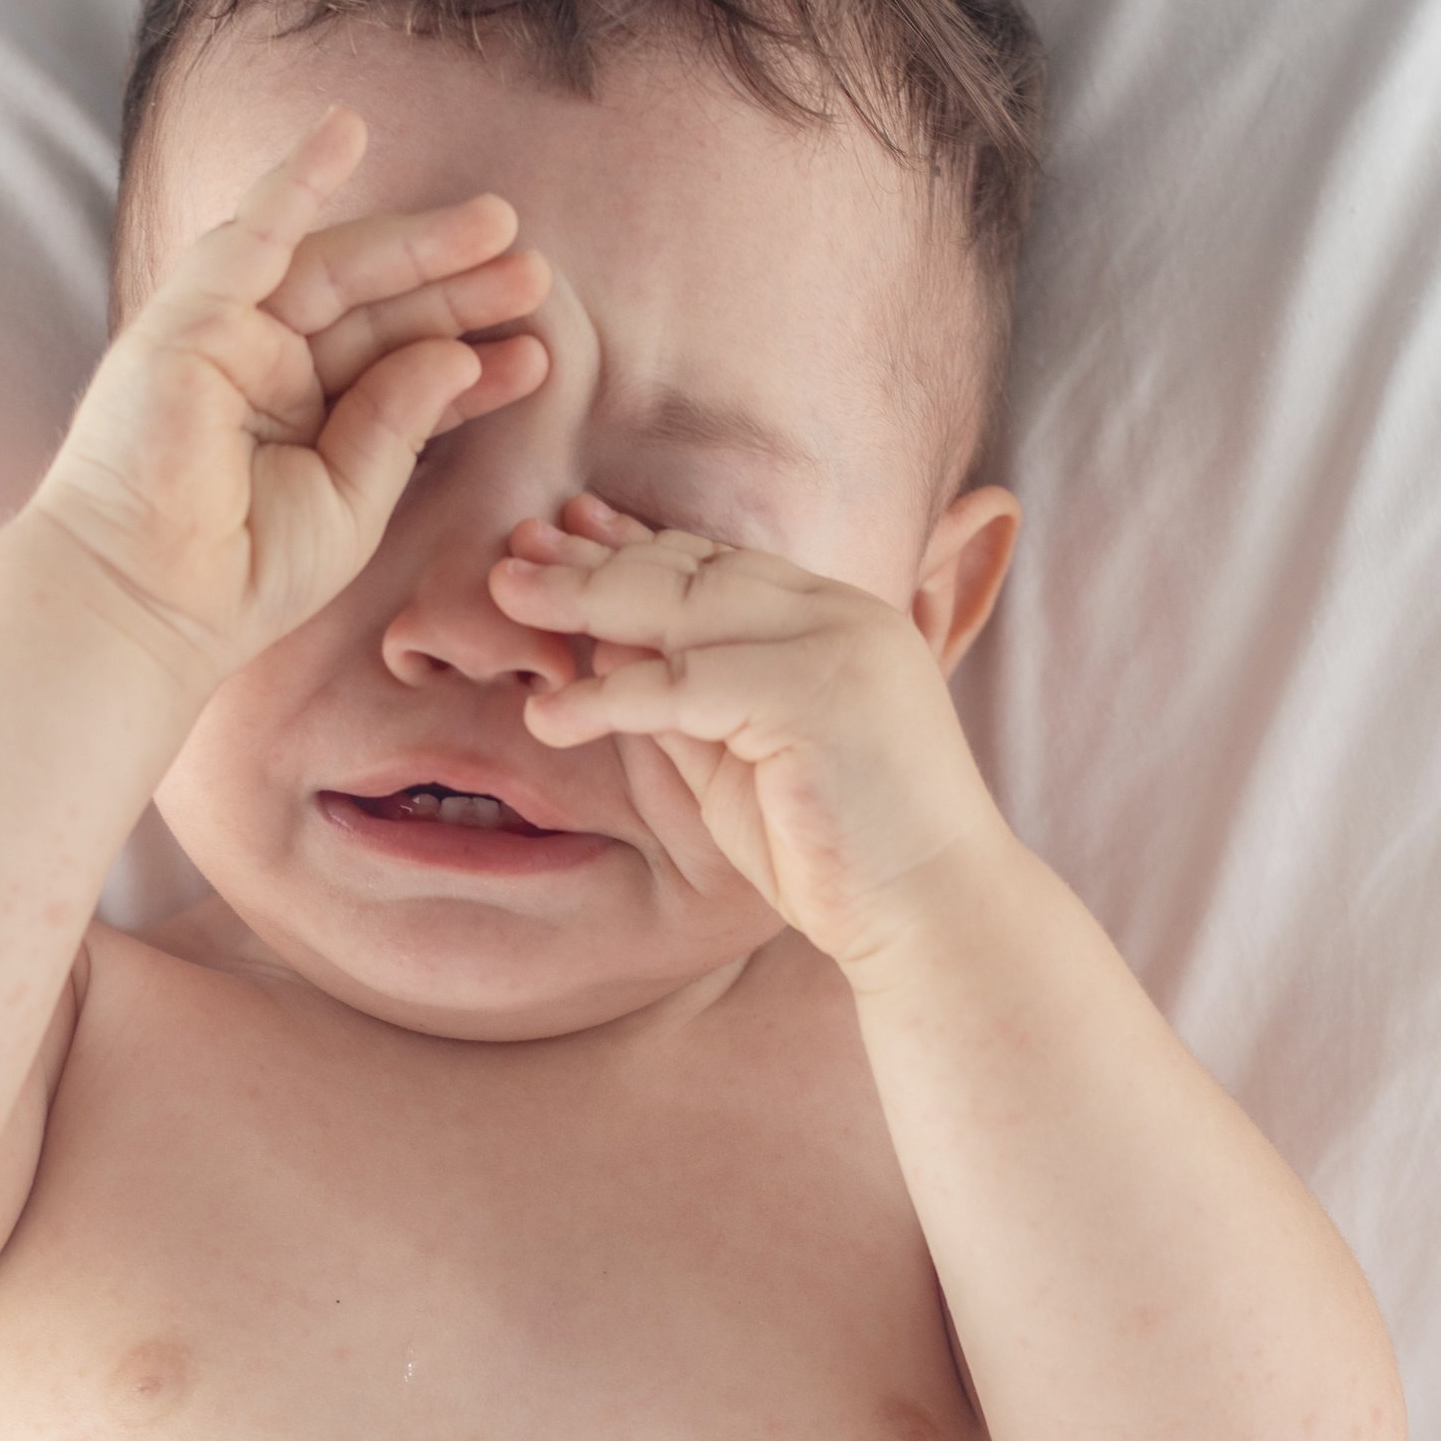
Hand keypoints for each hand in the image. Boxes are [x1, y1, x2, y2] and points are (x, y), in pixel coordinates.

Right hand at [27, 103, 550, 687]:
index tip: (537, 354)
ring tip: (499, 224)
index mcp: (304, 426)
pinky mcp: (188, 320)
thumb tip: (455, 355)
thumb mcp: (351, 502)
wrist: (149, 602)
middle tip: (536, 272)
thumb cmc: (243, 578)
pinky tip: (346, 131)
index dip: (471, 361)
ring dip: (414, 243)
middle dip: (456, 287)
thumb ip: (399, 424)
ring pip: (334, 271)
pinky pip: (247, 235)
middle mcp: (265, 374)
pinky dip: (292, 181)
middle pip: (377, 311)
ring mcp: (226, 340)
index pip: (400, 374)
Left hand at [488, 494, 1012, 969]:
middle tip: (515, 547)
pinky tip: (551, 711)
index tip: (568, 528)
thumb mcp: (738, 761)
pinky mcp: (813, 697)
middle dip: (595, 557)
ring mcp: (834, 648)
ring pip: (683, 608)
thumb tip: (600, 649)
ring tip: (506, 595)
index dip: (637, 542)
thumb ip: (683, 700)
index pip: (720, 562)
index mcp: (835, 618)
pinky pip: (684, 684)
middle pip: (693, 569)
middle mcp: (840, 616)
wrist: (934, 913)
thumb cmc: (836, 851)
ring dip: (584, 598)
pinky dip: (609, 695)